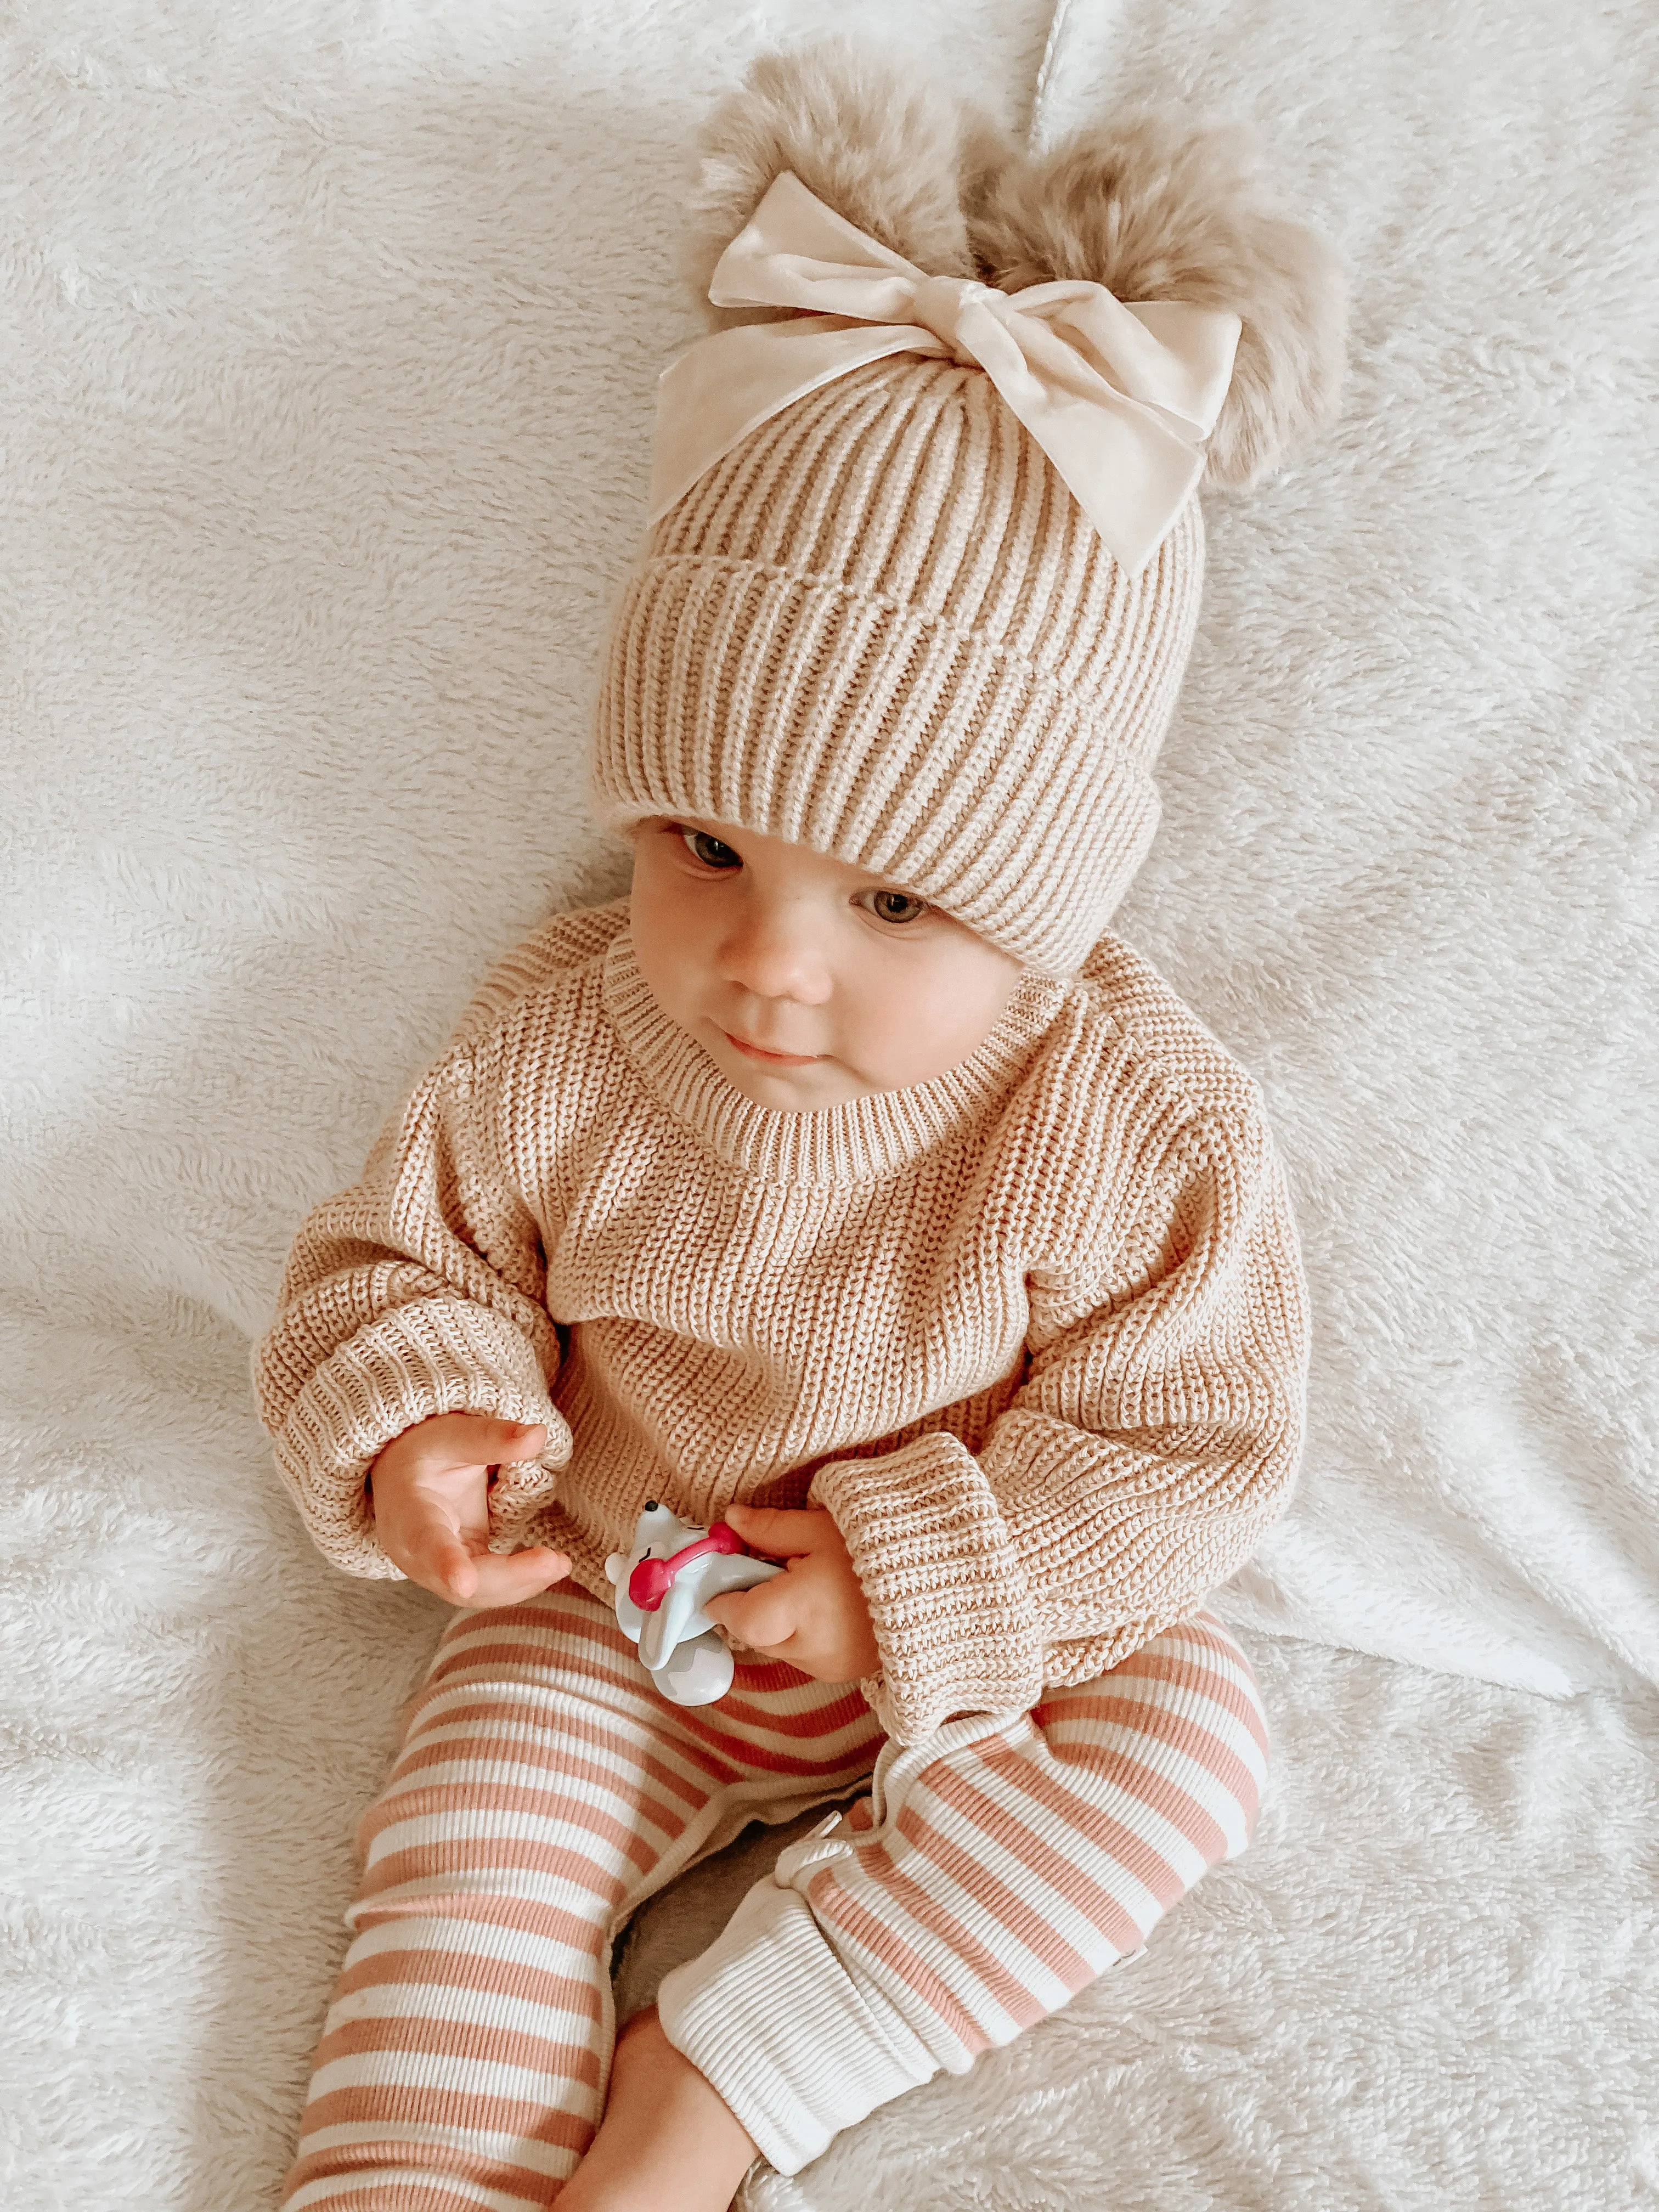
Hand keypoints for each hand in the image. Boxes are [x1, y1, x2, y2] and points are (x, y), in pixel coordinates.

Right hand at [368, 1413, 569, 1606]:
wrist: (403, 1476)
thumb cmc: (424, 1454)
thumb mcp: (451, 1435)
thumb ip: (491, 1438)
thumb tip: (538, 1435)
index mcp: (408, 1512)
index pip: (425, 1542)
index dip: (445, 1565)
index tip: (464, 1583)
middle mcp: (416, 1553)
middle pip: (456, 1581)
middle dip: (507, 1576)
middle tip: (554, 1561)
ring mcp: (437, 1570)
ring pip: (478, 1593)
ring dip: (522, 1584)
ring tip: (561, 1563)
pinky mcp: (461, 1573)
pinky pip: (490, 1588)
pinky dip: (521, 1582)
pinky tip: (550, 1567)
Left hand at [702, 1504, 879, 1682]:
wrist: (942, 1585)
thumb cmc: (883, 1550)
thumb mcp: (822, 1528)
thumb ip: (771, 1528)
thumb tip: (731, 1520)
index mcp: (802, 1610)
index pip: (741, 1620)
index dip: (725, 1601)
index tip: (721, 1580)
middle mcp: (811, 1648)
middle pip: (756, 1634)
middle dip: (754, 1605)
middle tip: (773, 1569)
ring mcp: (828, 1666)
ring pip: (779, 1646)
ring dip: (780, 1621)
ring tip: (812, 1585)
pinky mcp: (843, 1673)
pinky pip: (804, 1655)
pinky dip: (804, 1633)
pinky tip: (829, 1606)